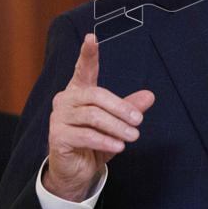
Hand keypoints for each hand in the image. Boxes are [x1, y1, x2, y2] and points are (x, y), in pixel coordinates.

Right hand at [44, 33, 154, 200]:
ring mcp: (58, 118)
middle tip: (139, 121)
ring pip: (92, 116)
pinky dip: (105, 141)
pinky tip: (119, 146)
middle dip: (121, 108)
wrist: (77, 171)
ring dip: (116, 126)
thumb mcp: (116, 123)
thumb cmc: (95, 142)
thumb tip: (150, 96)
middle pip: (96, 95)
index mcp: (79, 91)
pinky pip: (85, 135)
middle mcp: (65, 100)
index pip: (83, 69)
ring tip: (133, 136)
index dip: (87, 54)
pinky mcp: (57, 137)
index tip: (92, 37)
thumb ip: (129, 108)